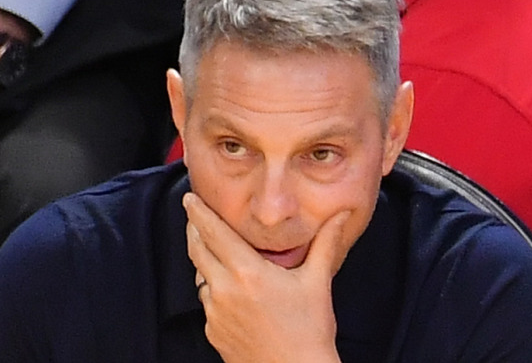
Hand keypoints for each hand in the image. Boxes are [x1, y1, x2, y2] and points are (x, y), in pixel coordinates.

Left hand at [185, 193, 347, 362]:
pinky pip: (208, 303)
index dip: (199, 213)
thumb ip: (325, 244)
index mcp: (248, 273)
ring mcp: (216, 314)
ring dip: (205, 262)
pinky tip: (232, 291)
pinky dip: (214, 290)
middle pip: (197, 250)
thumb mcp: (317, 283)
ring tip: (217, 252)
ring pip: (200, 277)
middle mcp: (225, 291)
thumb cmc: (309, 332)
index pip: (214, 233)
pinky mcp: (213, 332)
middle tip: (194, 216)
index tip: (190, 198)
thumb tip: (341, 215)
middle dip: (194, 230)